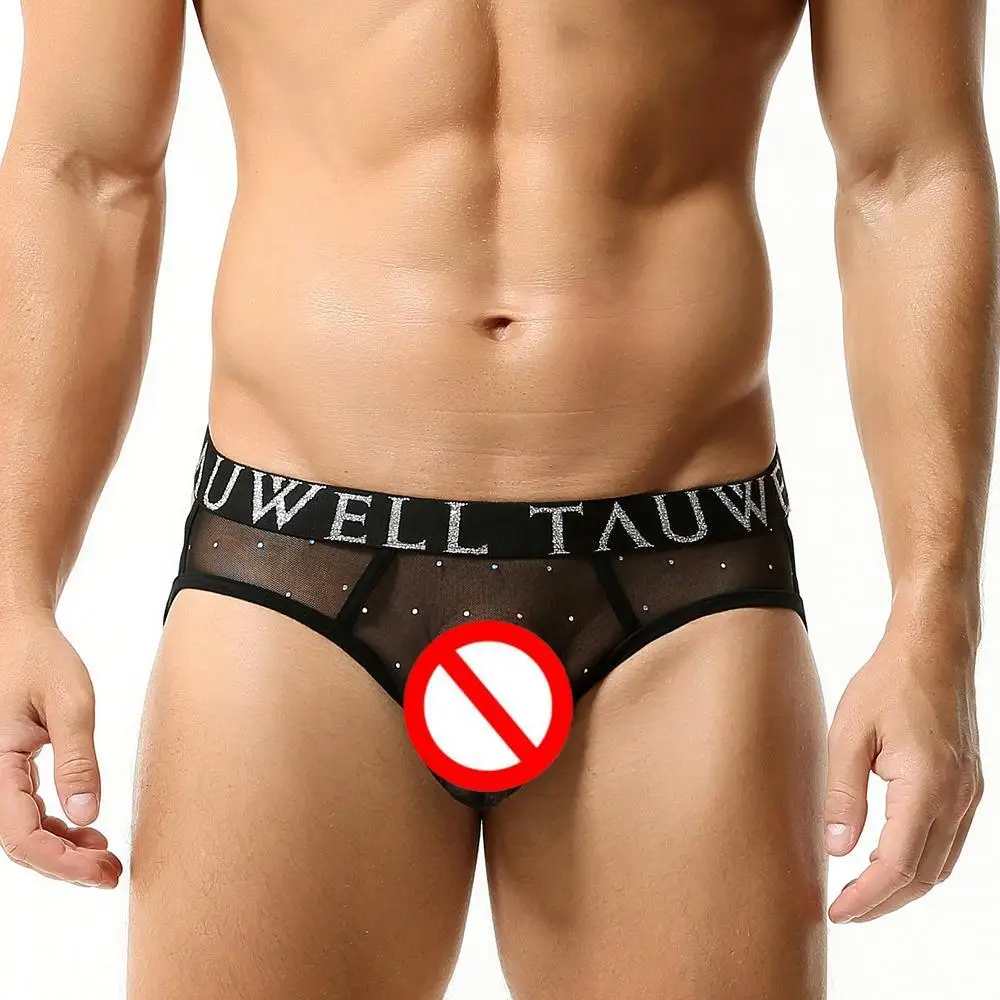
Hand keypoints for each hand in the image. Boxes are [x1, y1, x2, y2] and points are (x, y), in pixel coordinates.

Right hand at [0, 607, 121, 886]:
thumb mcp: (70, 703)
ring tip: (107, 857)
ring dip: (63, 850)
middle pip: (20, 843)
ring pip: (23, 832)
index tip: (102, 870)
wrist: (19, 634)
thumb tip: (86, 815)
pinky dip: (57, 829)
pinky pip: (25, 814)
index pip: (20, 836)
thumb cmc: (42, 660)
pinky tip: (89, 833)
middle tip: (113, 873)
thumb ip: (77, 758)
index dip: (61, 861)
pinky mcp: (9, 771)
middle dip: (66, 865)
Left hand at [824, 602, 982, 921]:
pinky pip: (948, 842)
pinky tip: (889, 858)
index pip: (896, 866)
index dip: (865, 897)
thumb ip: (842, 793)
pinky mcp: (968, 785)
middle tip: (844, 911)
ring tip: (861, 893)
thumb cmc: (887, 683)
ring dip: (902, 887)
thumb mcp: (848, 733)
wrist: (933, 648)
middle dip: (883, 902)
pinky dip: (920, 862)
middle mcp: (956, 798)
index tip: (836, 912)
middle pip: (922, 876)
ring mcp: (969, 794)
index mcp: (926, 787)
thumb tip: (837, 849)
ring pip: (940, 865)